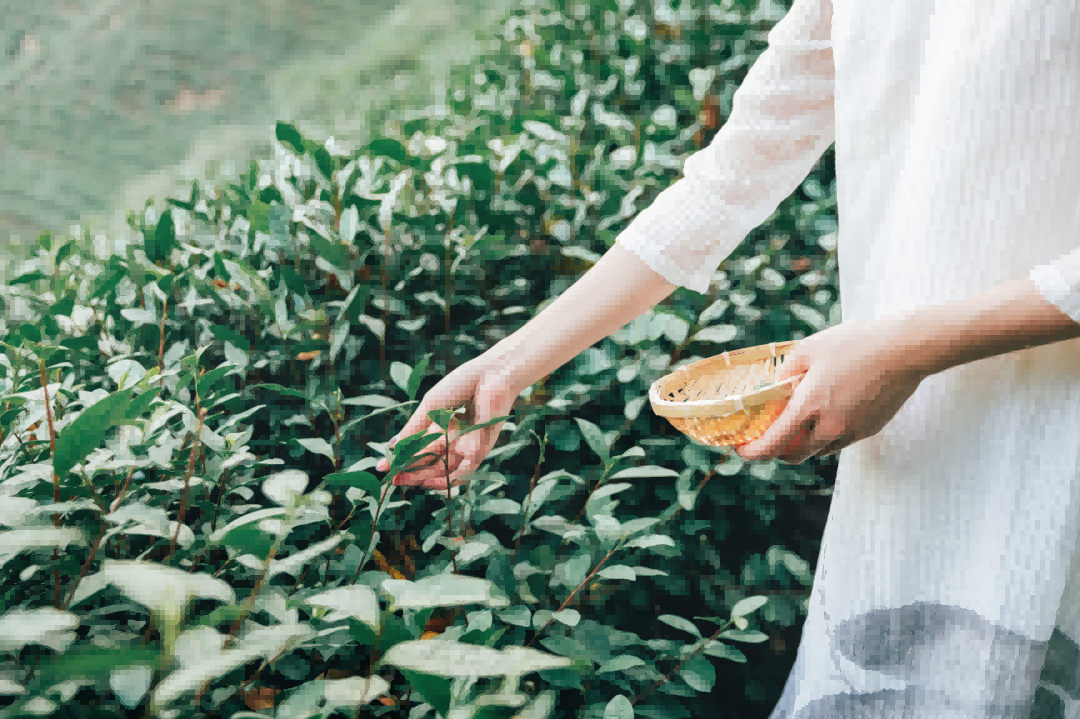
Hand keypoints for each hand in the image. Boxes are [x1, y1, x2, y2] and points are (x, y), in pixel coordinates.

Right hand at [375, 358, 518, 488]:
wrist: (491, 376)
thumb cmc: (460, 384)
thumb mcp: (430, 407)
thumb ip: (413, 429)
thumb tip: (391, 447)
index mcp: (440, 426)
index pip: (418, 448)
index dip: (401, 458)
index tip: (383, 466)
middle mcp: (452, 439)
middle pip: (429, 462)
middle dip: (410, 471)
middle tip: (392, 479)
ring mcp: (465, 446)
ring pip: (442, 469)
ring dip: (423, 477)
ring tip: (404, 480)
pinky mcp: (480, 450)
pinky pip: (462, 472)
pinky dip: (445, 479)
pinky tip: (428, 482)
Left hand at [735, 318, 928, 463]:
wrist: (906, 348)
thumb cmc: (854, 343)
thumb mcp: (808, 350)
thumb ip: (785, 373)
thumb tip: (774, 390)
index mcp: (809, 407)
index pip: (772, 445)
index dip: (751, 452)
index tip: (740, 449)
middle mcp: (830, 427)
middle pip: (793, 455)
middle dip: (776, 450)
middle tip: (768, 435)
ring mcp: (852, 431)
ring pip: (818, 450)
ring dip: (802, 443)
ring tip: (798, 419)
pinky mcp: (869, 430)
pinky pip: (839, 441)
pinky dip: (826, 435)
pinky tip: (827, 412)